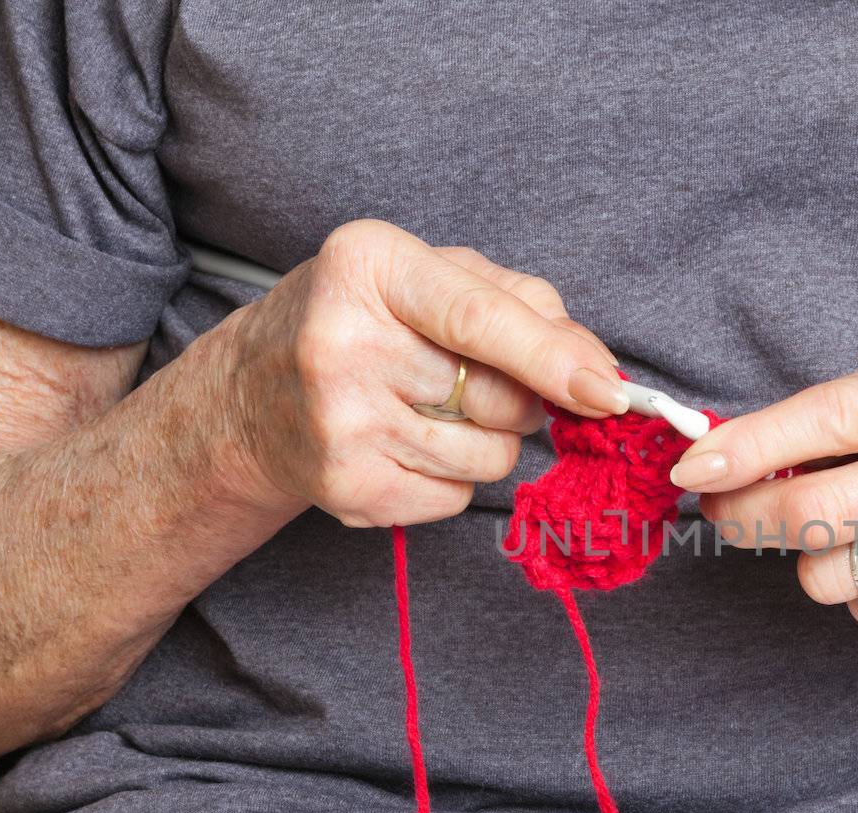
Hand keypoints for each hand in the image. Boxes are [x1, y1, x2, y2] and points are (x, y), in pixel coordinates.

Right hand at [211, 219, 628, 526]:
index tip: (609, 392)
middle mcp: (343, 345)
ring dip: (488, 442)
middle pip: (501, 399)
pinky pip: (457, 499)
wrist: (248, 397)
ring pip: (490, 458)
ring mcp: (341, 426)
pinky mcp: (347, 490)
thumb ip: (525, 306)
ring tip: (429, 411)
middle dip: (520, 399)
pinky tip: (404, 445)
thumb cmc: (363, 321)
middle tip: (473, 381)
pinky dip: (452, 479)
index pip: (478, 320)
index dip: (552, 359)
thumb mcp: (431, 276)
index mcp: (369, 267)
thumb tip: (600, 371)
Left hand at [674, 333, 857, 634]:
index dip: (750, 448)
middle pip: (818, 513)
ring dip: (814, 549)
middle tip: (721, 508)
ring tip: (854, 518)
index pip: (831, 421)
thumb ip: (854, 399)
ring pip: (829, 571)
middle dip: (744, 516)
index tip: (694, 467)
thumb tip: (741, 448)